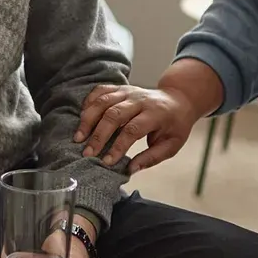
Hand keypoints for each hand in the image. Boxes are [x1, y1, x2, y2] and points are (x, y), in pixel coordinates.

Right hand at [75, 85, 203, 172]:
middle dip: (98, 135)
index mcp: (156, 114)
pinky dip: (88, 102)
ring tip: (79, 137)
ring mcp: (128, 91)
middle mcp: (140, 100)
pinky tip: (81, 117)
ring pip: (104, 101)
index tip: (107, 162)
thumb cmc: (175, 125)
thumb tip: (130, 169)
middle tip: (87, 153)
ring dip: (88, 119)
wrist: (178, 99)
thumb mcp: (172, 145)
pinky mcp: (120, 88)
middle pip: (114, 114)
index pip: (132, 129)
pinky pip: (100, 90)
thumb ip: (152, 158)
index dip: (118, 146)